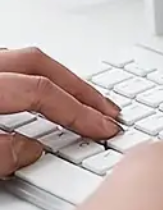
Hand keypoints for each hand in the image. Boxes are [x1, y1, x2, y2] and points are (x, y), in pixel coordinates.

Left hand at [0, 47, 119, 174]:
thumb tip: (30, 151)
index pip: (42, 91)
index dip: (78, 111)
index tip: (103, 128)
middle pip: (39, 65)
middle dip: (80, 88)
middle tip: (106, 109)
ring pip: (22, 58)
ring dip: (56, 77)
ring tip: (80, 97)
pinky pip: (7, 63)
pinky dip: (30, 76)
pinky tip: (36, 92)